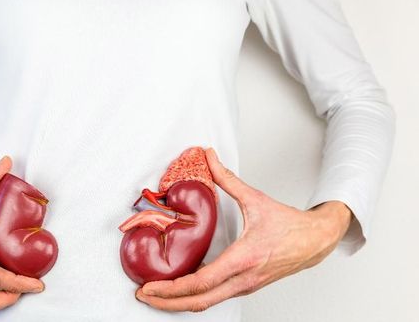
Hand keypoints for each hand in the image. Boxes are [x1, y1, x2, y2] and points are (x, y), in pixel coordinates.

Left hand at [135, 147, 351, 311]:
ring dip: (179, 303)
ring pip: (207, 304)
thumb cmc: (290, 225)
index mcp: (244, 258)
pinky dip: (194, 298)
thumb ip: (227, 178)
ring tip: (156, 296)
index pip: (202, 282)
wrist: (316, 241)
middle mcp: (244, 278)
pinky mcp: (246, 287)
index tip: (150, 287)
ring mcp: (245, 286)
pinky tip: (180, 291)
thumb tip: (209, 157)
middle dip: (167, 303)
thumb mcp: (256, 199)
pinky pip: (216, 298)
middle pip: (199, 302)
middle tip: (143, 296)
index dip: (172, 289)